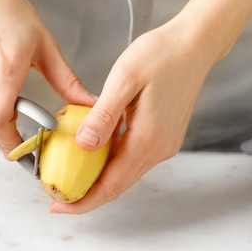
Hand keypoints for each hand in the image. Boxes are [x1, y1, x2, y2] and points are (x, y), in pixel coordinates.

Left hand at [49, 18, 219, 213]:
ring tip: (69, 173)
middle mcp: (159, 148)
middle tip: (56, 194)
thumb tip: (83, 146)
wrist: (195, 44)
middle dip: (87, 195)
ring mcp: (165, 143)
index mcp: (148, 139)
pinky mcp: (165, 135)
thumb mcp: (124, 79)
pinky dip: (112, 161)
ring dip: (99, 178)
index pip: (111, 185)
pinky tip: (94, 150)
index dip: (83, 201)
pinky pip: (134, 157)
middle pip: (119, 185)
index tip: (57, 206)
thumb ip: (104, 115)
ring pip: (126, 172)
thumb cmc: (160, 55)